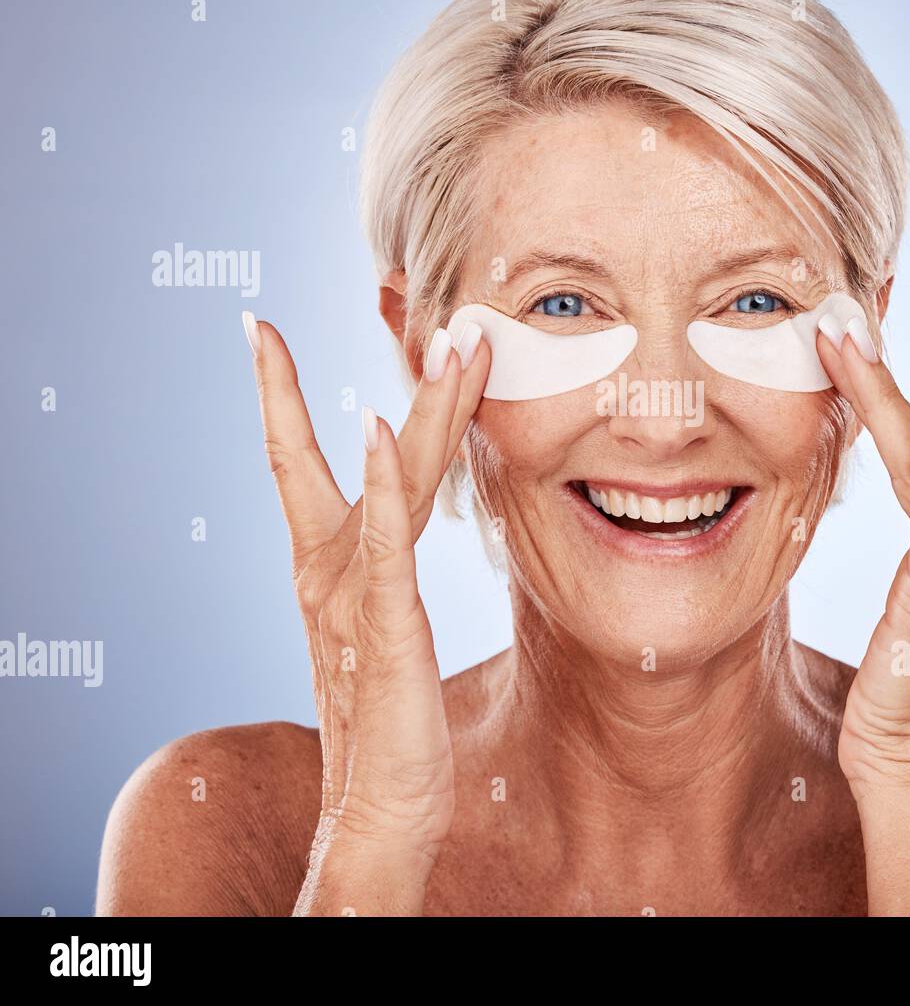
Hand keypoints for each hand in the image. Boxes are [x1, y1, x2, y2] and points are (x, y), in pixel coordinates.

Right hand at [243, 315, 488, 911]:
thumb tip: (396, 522)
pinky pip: (384, 544)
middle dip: (406, 380)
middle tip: (432, 309)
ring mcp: (357, 594)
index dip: (279, 395)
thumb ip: (385, 568)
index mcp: (333, 565)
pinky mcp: (385, 625)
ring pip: (394, 484)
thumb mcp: (383, 627)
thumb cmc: (385, 717)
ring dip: (421, 408)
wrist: (378, 805)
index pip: (302, 460)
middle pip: (372, 453)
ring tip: (447, 342)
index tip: (258, 331)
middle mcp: (336, 568)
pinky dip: (378, 486)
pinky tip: (377, 432)